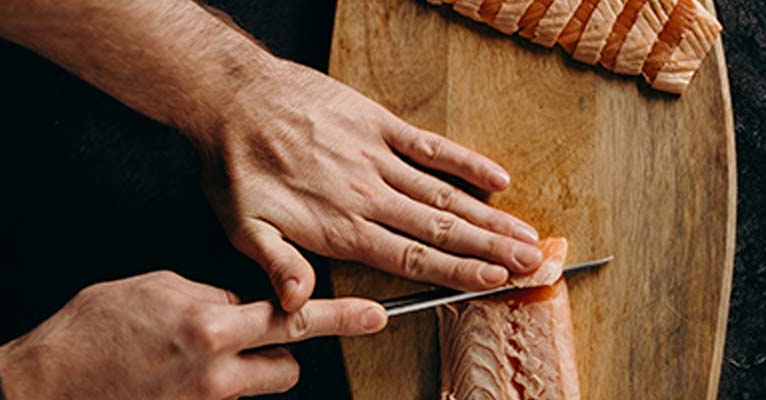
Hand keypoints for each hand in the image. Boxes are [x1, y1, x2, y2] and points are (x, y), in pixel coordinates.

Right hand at [0, 271, 386, 398]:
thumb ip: (210, 296)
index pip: (290, 316)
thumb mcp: (156, 288)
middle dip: (285, 345)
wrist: (45, 385)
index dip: (334, 312)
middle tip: (280, 332)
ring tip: (212, 355)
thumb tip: (238, 304)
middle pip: (289, 361)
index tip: (373, 314)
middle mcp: (216, 368)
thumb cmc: (92, 331)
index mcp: (209, 324)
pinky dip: (220, 385)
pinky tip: (184, 373)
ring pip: (264, 385)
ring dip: (253, 369)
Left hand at [200, 59, 542, 311]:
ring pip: (443, 192)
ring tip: (523, 232)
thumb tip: (299, 304)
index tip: (495, 282)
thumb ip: (278, 265)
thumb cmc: (237, 167)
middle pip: (440, 228)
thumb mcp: (243, 227)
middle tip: (530, 262)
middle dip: (489, 249)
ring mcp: (377, 157)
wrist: (235, 99)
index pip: (411, 257)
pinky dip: (464, 160)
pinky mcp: (377, 123)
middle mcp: (369, 195)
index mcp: (341, 227)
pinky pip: (429, 145)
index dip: (458, 272)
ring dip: (487, 215)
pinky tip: (496, 176)